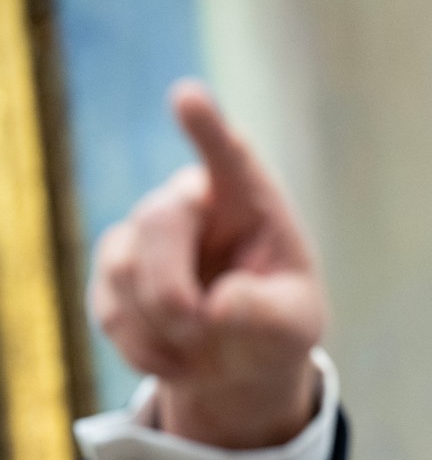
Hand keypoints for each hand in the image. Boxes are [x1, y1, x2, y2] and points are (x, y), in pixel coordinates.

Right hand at [91, 80, 325, 448]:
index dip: (208, 129)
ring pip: (124, 265)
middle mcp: (193, 201)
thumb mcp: (293, 328)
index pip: (230, 157)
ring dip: (160, 324)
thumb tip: (220, 305)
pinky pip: (110, 306)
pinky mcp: (115, 268)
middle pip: (159, 220)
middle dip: (171, 287)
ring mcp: (145, 231)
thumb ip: (269, 315)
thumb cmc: (276, 326)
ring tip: (200, 351)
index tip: (189, 97)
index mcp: (250, 201)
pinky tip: (177, 361)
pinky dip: (143, 346)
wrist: (238, 362)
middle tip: (196, 329)